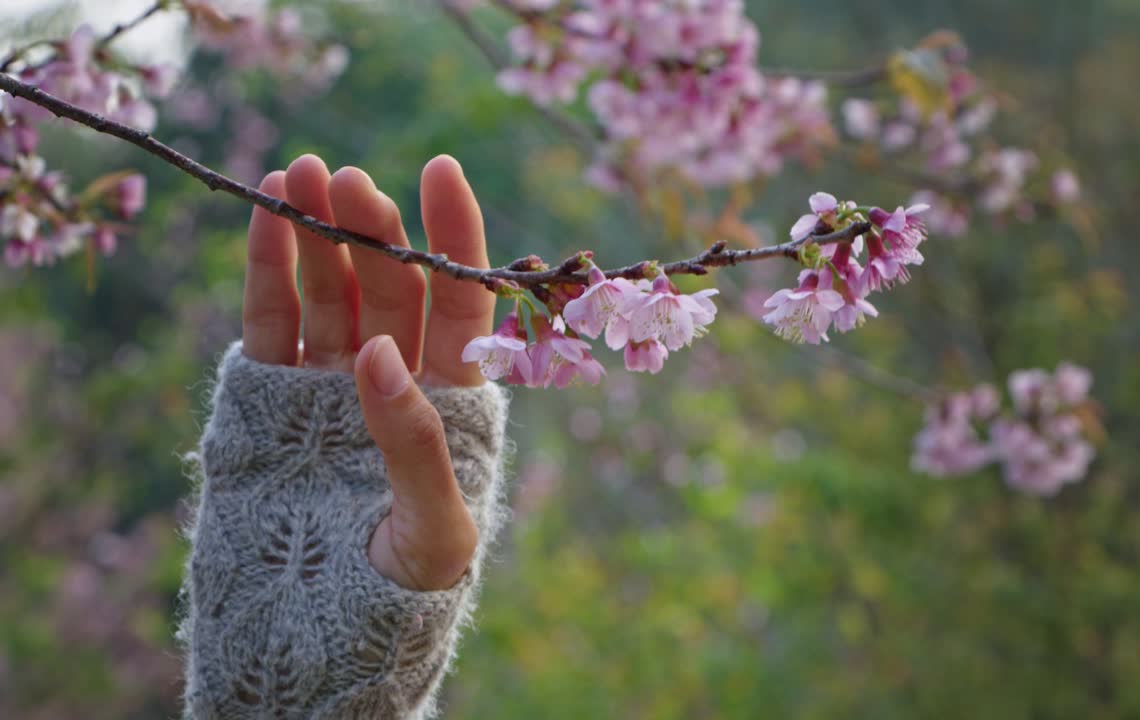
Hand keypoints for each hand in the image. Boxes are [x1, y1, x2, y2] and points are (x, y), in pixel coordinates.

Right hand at [240, 153, 495, 590]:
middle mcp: (394, 381)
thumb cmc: (401, 596)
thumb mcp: (434, 527)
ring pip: (328, 291)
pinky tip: (267, 213)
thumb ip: (414, 440)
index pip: (461, 302)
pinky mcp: (271, 398)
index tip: (440, 170)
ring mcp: (329, 385)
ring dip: (316, 233)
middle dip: (371, 229)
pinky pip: (271, 322)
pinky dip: (265, 268)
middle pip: (389, 286)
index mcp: (452, 401)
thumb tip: (379, 350)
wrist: (318, 641)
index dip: (453, 236)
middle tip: (350, 181)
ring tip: (302, 175)